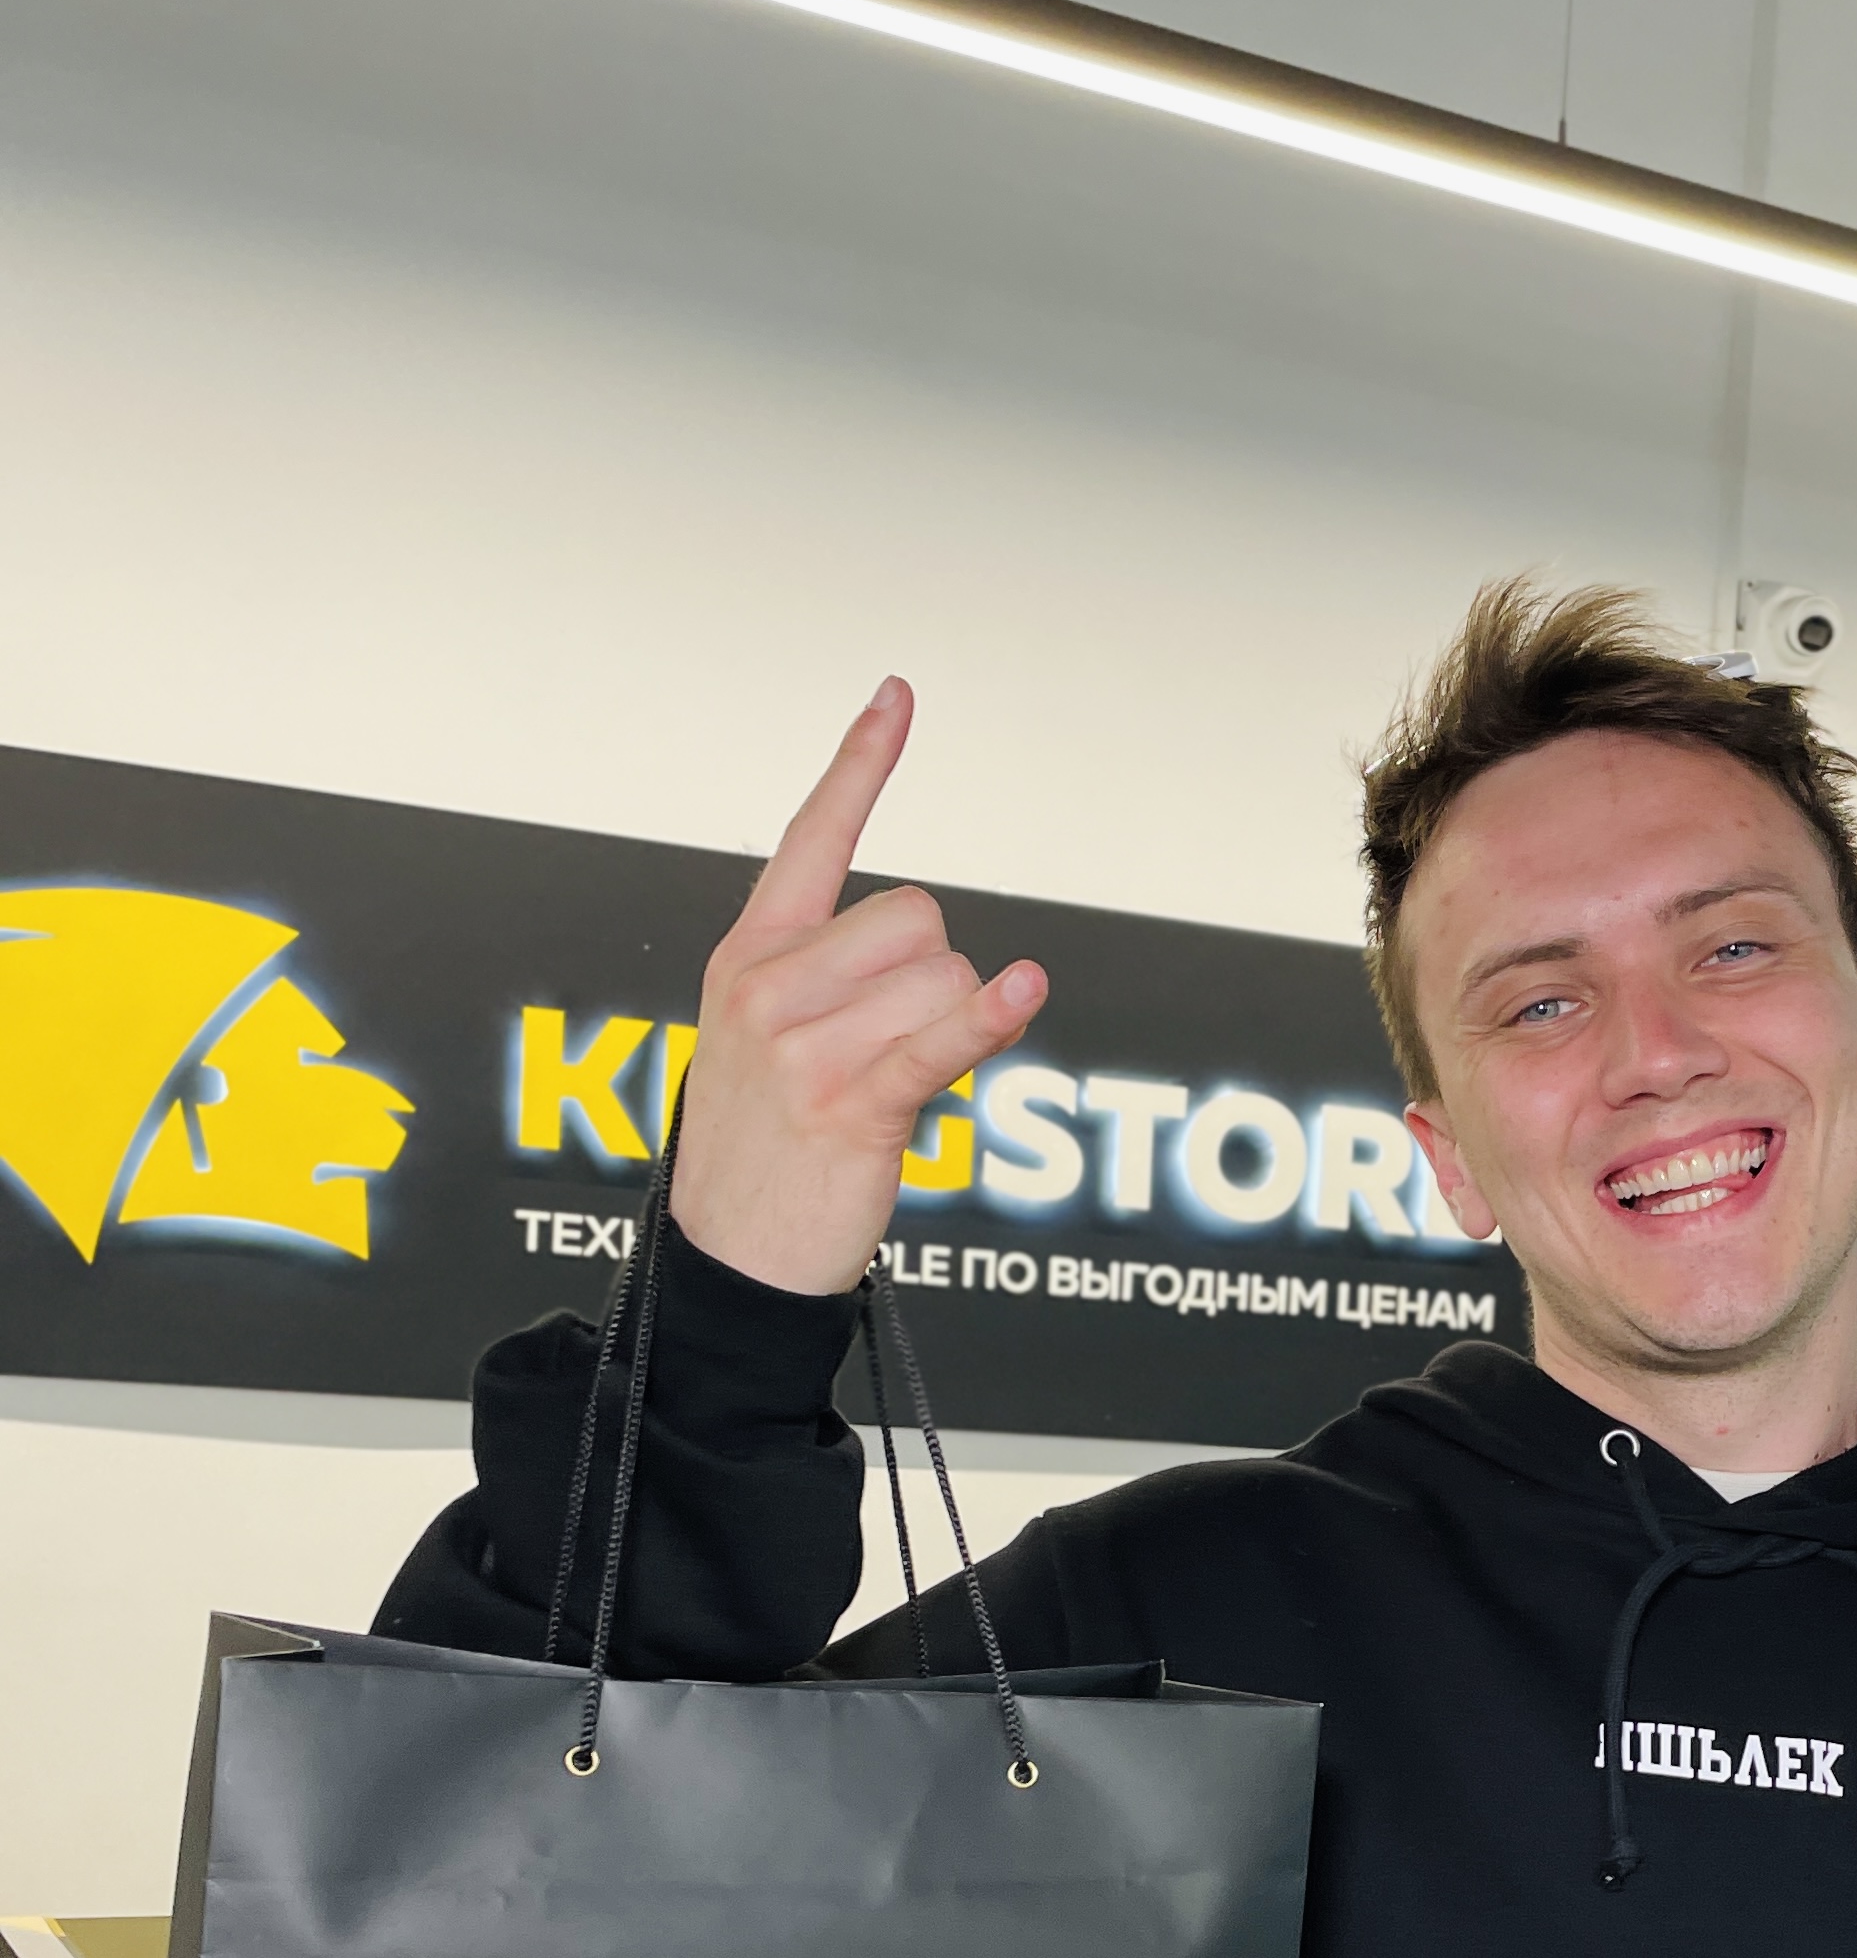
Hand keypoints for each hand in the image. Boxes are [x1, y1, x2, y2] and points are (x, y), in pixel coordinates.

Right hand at [669, 679, 1046, 1295]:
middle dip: (932, 978)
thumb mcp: (766, 1044)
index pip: (813, 836)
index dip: (861, 765)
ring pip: (943, 977)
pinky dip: (989, 1017)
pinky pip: (939, 1038)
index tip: (898, 694)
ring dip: (951, 1032)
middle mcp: (767, 986)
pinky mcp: (851, 1103)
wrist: (728, 1263)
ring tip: (892, 1092)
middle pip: (916, 917)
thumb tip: (939, 954)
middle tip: (889, 1051)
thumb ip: (827, 980)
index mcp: (748, 957)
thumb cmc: (761, 1156)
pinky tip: (1026, 989)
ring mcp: (803, 1044)